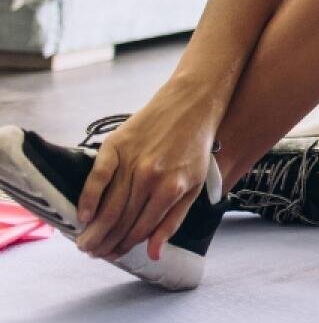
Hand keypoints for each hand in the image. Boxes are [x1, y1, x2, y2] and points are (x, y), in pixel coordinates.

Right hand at [74, 96, 220, 262]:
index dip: (126, 245)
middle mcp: (150, 177)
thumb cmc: (195, 147)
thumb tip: (153, 254)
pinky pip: (97, 176)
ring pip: (109, 203)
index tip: (115, 255)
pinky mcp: (116, 145)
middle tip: (93, 254)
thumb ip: (173, 221)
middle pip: (122, 220)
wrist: (191, 104)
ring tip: (84, 243)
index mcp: (171, 189)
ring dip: (95, 228)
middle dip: (107, 242)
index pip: (142, 228)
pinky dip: (88, 197)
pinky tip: (83, 215)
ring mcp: (132, 161)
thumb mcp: (193, 186)